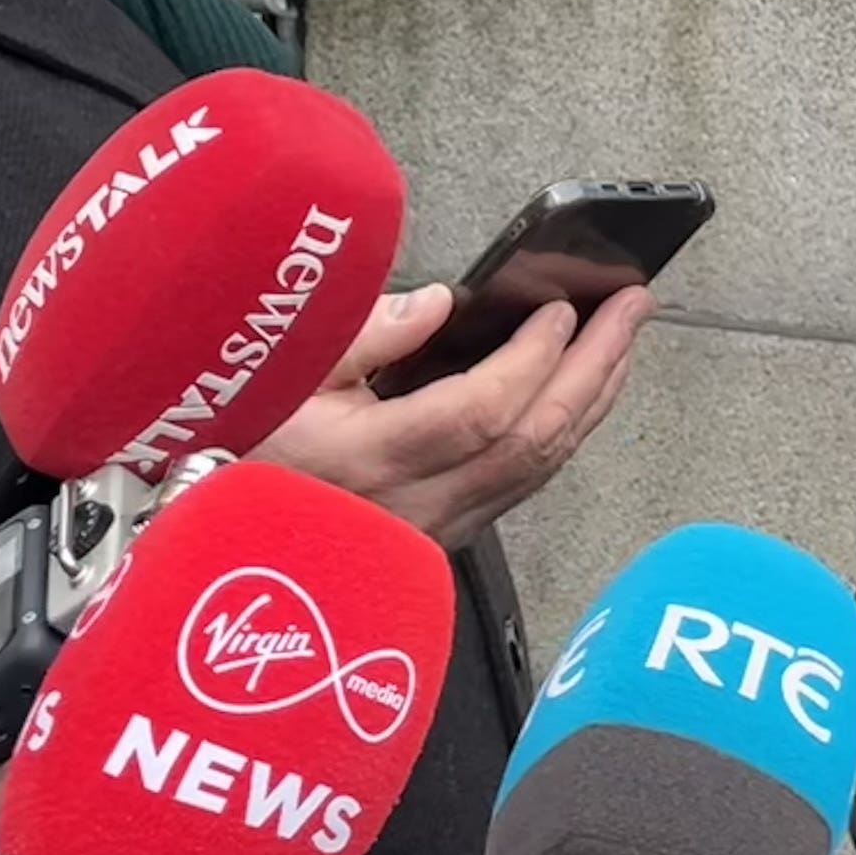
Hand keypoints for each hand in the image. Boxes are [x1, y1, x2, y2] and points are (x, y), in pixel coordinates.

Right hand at [255, 283, 651, 547]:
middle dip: (594, 368)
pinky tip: (582, 393)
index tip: (562, 309)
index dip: (532, 360)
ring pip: (538, 469)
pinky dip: (563, 431)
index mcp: (366, 460)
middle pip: (531, 440)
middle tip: (634, 307)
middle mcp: (412, 506)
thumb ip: (361, 335)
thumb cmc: (243, 451)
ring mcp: (434, 531)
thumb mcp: (280, 377)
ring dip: (591, 398)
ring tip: (623, 340)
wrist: (221, 550)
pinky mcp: (443, 541)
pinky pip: (523, 485)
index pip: (479, 412)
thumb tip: (438, 304)